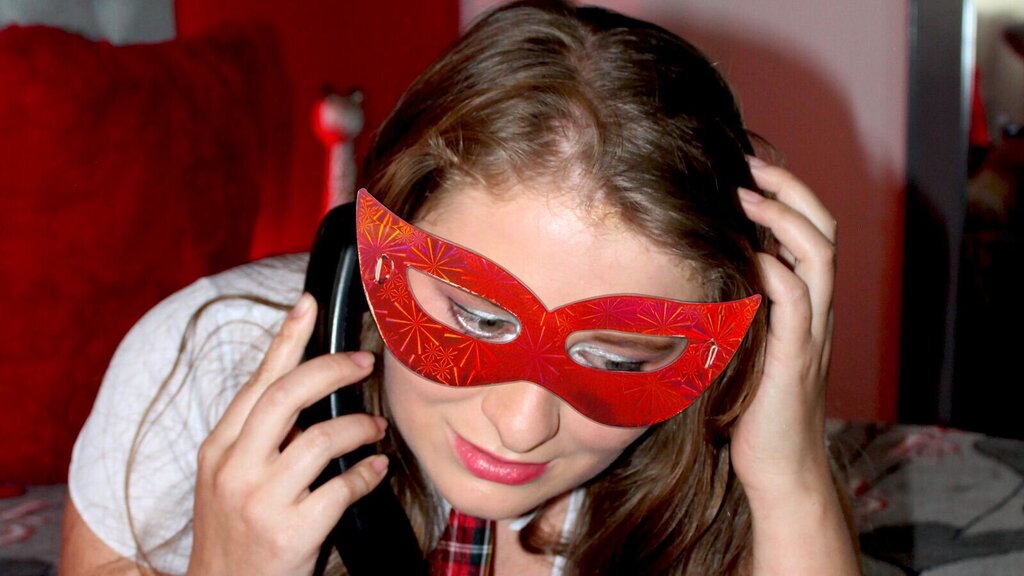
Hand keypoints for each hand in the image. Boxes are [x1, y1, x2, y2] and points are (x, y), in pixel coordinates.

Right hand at [186, 294, 388, 575]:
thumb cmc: (234, 532)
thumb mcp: (229, 478)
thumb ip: (258, 436)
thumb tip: (305, 389)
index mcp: (219, 448)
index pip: (257, 383)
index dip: (286, 339)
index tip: (309, 304)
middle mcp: (234, 468)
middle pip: (287, 395)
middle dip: (332, 368)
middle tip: (365, 362)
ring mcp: (260, 500)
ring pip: (320, 437)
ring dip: (358, 427)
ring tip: (375, 429)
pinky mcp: (289, 531)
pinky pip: (341, 487)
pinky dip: (366, 473)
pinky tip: (376, 470)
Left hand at [730, 161, 856, 574]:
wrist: (779, 468)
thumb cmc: (750, 406)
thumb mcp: (742, 344)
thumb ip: (732, 306)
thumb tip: (686, 271)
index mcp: (804, 304)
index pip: (811, 231)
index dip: (788, 191)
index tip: (749, 162)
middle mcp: (816, 310)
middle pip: (824, 228)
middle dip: (790, 187)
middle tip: (751, 160)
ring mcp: (810, 332)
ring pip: (819, 255)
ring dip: (784, 217)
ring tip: (746, 193)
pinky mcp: (794, 358)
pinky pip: (795, 301)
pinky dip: (774, 269)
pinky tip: (746, 254)